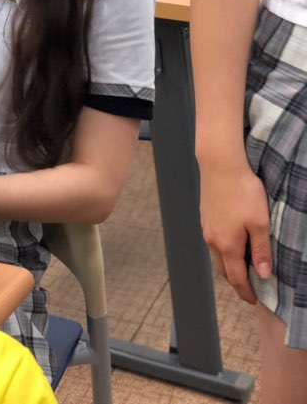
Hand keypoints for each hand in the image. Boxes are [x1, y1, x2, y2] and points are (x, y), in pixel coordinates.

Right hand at [198, 150, 271, 304]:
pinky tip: (232, 244)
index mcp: (228, 245)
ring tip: (242, 269)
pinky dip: (223, 251)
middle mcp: (213, 240)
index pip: (236, 278)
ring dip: (228, 266)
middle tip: (248, 289)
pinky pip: (213, 242)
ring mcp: (207, 228)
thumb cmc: (243, 193)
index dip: (245, 292)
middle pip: (223, 270)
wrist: (220, 166)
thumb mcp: (260, 223)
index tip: (253, 301)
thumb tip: (262, 275)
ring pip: (217, 255)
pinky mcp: (205, 217)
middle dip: (235, 282)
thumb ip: (261, 251)